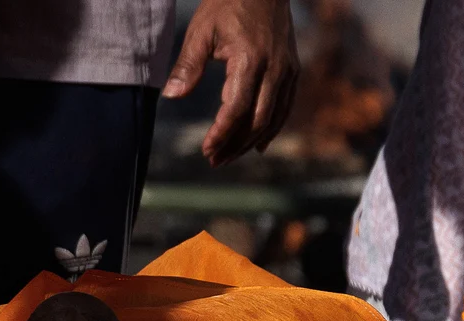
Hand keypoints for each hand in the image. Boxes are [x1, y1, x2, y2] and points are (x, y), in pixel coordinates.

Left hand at [164, 0, 299, 165]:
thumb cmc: (229, 4)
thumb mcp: (202, 31)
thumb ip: (188, 65)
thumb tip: (171, 96)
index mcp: (250, 59)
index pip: (237, 108)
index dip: (221, 133)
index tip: (206, 149)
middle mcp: (274, 70)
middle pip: (257, 121)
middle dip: (235, 145)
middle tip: (214, 160)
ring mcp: (287, 72)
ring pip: (273, 120)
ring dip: (251, 142)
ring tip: (229, 156)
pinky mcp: (293, 72)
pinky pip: (284, 109)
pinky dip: (271, 130)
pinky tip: (257, 144)